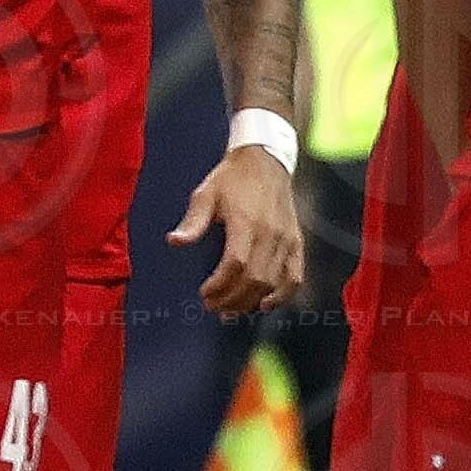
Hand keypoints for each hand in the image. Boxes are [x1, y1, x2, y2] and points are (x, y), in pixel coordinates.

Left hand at [171, 146, 304, 316]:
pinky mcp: (296, 242)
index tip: (204, 294)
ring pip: (272, 283)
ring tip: (232, 310)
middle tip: (213, 306)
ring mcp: (286, 239)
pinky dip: (282, 295)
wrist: (266, 160)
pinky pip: (295, 276)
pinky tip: (266, 305)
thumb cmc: (232, 178)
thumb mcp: (206, 194)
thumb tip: (174, 242)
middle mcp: (270, 233)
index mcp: (247, 222)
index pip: (235, 265)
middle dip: (231, 299)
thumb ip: (193, 221)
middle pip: (254, 279)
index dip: (219, 286)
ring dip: (251, 302)